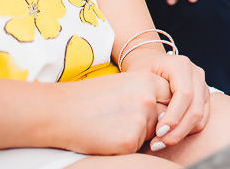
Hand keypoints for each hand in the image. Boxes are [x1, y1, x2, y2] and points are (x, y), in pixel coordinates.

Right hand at [51, 70, 170, 154]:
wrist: (57, 111)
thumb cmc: (88, 99)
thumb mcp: (124, 85)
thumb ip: (148, 94)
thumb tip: (169, 112)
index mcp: (148, 80)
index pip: (171, 98)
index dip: (160, 108)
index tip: (144, 111)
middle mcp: (148, 98)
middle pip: (164, 118)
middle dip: (148, 124)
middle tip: (118, 118)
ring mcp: (140, 119)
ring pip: (150, 135)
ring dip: (135, 135)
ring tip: (109, 125)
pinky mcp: (129, 140)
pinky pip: (135, 148)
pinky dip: (122, 147)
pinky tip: (104, 136)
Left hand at [119, 51, 210, 151]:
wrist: (151, 62)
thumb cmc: (142, 70)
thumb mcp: (139, 76)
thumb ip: (149, 94)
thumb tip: (157, 120)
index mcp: (181, 65)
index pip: (185, 94)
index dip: (173, 116)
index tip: (158, 132)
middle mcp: (197, 74)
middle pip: (195, 108)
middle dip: (177, 130)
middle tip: (157, 144)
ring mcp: (203, 85)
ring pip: (201, 116)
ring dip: (182, 134)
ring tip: (160, 143)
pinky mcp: (203, 97)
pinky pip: (202, 119)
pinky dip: (187, 131)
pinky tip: (169, 136)